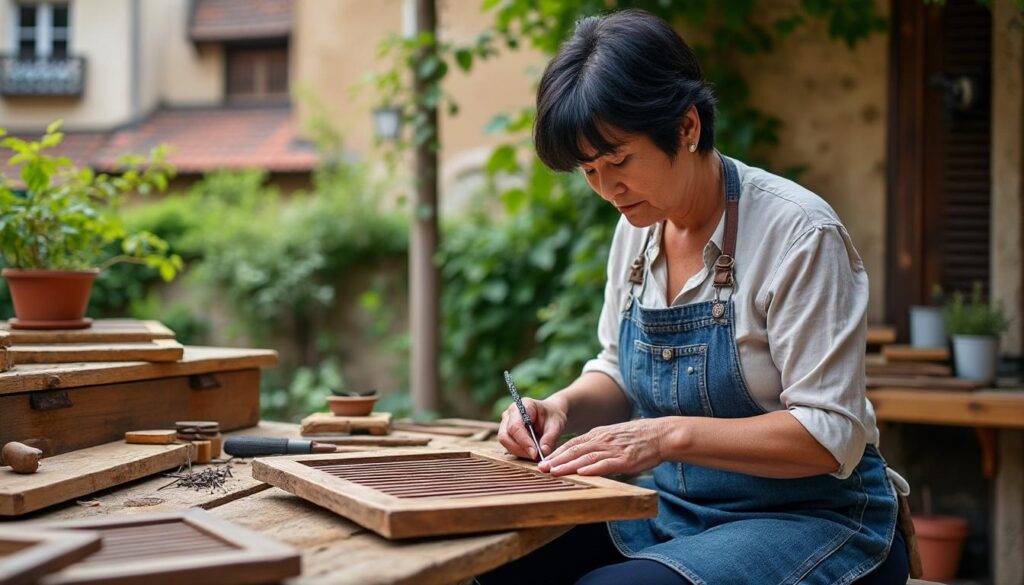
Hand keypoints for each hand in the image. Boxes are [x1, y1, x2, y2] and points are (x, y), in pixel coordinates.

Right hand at [498, 398, 566, 460]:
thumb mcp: (556, 426)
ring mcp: (505, 423)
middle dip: (520, 450)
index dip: (524, 442)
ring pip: (505, 442)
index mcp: (521, 406)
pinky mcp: (507, 433)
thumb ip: (550, 438)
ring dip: (520, 452)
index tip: (535, 453)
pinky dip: (520, 452)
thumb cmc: (553, 417)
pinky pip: (508, 446)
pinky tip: (532, 453)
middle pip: (505, 436)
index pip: (515, 426)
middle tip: (536, 457)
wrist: (551, 415)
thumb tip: (543, 452)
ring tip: (536, 455)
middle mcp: (509, 414)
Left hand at [537, 419, 666, 475]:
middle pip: (574, 449)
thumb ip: (597, 444)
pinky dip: (592, 468)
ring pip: (586, 457)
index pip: (572, 443)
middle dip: (556, 459)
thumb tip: (581, 456)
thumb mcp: (613, 436)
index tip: (542, 461)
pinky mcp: (625, 459)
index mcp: (598, 434)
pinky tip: (581, 472)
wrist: (660, 434)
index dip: (556, 452)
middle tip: (541, 468)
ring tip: (554, 472)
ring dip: (568, 465)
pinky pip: (606, 464)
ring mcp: (613, 450)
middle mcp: (602, 440)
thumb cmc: (637, 438)